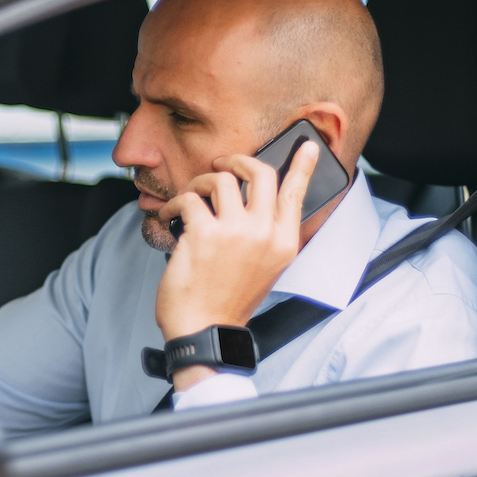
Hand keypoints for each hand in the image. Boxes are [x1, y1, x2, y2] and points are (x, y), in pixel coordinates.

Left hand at [155, 142, 317, 389]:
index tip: (306, 147)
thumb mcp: (264, 267)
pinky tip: (169, 216)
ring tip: (191, 198)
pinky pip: (189, 199)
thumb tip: (256, 201)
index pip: (296, 193)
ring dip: (200, 183)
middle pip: (259, 173)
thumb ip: (266, 234)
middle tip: (222, 164)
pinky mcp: (204, 234)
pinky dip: (173, 205)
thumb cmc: (228, 299)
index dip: (302, 166)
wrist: (204, 330)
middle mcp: (265, 234)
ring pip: (221, 179)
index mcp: (284, 243)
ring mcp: (236, 232)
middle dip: (236, 160)